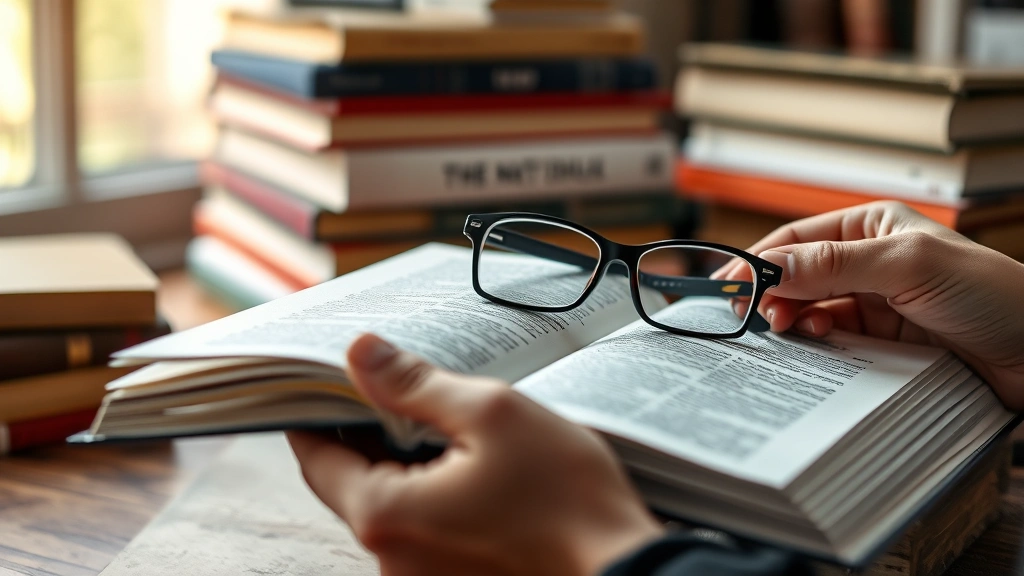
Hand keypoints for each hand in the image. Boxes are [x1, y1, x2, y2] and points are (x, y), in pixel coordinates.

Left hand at [288, 333, 663, 575]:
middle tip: (404, 387)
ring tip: (456, 428)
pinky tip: (478, 471)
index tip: (325, 378)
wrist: (625, 570)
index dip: (317, 411)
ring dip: (410, 465)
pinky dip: (437, 497)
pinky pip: (425, 531)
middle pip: (355, 482)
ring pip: (393, 506)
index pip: (317, 457)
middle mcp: (392, 559)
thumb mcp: (491, 416)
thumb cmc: (566, 499)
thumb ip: (416, 384)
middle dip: (373, 433)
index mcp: (386, 515)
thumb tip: (360, 353)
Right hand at [717, 201, 1023, 407]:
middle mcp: (870, 262)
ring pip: (812, 311)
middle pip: (799, 276)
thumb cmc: (994, 293)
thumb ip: (834, 263)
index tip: (731, 284)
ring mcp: (876, 303)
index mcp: (873, 227)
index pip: (799, 239)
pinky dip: (820, 345)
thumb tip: (771, 266)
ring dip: (795, 321)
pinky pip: (836, 341)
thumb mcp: (908, 265)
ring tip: (790, 332)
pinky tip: (819, 347)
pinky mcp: (884, 341)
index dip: (761, 259)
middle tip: (755, 316)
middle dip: (774, 293)